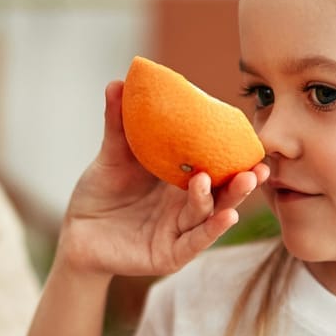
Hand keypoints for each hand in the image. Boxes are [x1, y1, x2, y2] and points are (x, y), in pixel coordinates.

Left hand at [57, 81, 268, 279]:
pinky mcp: (168, 255)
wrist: (77, 231)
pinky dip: (211, 230)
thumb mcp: (112, 155)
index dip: (236, 158)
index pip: (215, 168)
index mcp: (180, 181)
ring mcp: (179, 232)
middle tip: (259, 165)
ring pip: (209, 215)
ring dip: (227, 199)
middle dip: (242, 181)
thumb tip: (119, 80)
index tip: (255, 142)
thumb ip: (118, 123)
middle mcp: (185, 206)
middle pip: (221, 193)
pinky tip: (226, 216)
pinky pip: (194, 242)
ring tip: (243, 181)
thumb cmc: (100, 192)